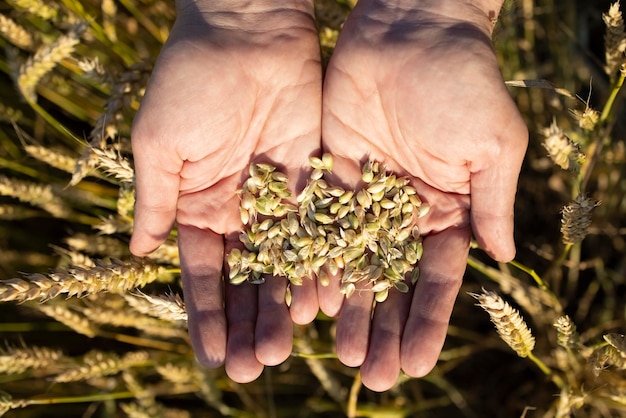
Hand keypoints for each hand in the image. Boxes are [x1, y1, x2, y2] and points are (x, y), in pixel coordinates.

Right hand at [130, 0, 320, 382]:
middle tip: (255, 367)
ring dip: (284, 306)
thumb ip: (155, 200)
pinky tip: (325, 302)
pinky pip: (322, 231)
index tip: (213, 357)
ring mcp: (281, 197)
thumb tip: (139, 255)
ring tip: (287, 349)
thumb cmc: (191, 79)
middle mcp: (242, 209)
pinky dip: (321, 265)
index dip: (207, 315)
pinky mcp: (317, 179)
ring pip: (285, 263)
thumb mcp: (160, 143)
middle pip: (247, 278)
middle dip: (249, 323)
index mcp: (200, 204)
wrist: (248, 31)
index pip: (203, 273)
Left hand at [320, 0, 527, 390]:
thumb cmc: (462, 81)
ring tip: (337, 351)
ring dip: (345, 308)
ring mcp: (361, 197)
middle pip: (389, 281)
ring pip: (349, 263)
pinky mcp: (326, 176)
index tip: (415, 362)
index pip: (436, 278)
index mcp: (444, 209)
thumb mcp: (492, 144)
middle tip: (370, 375)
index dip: (427, 321)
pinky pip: (315, 228)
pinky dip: (310, 264)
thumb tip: (505, 258)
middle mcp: (400, 211)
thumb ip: (492, 203)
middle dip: (382, 327)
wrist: (410, 28)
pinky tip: (303, 301)